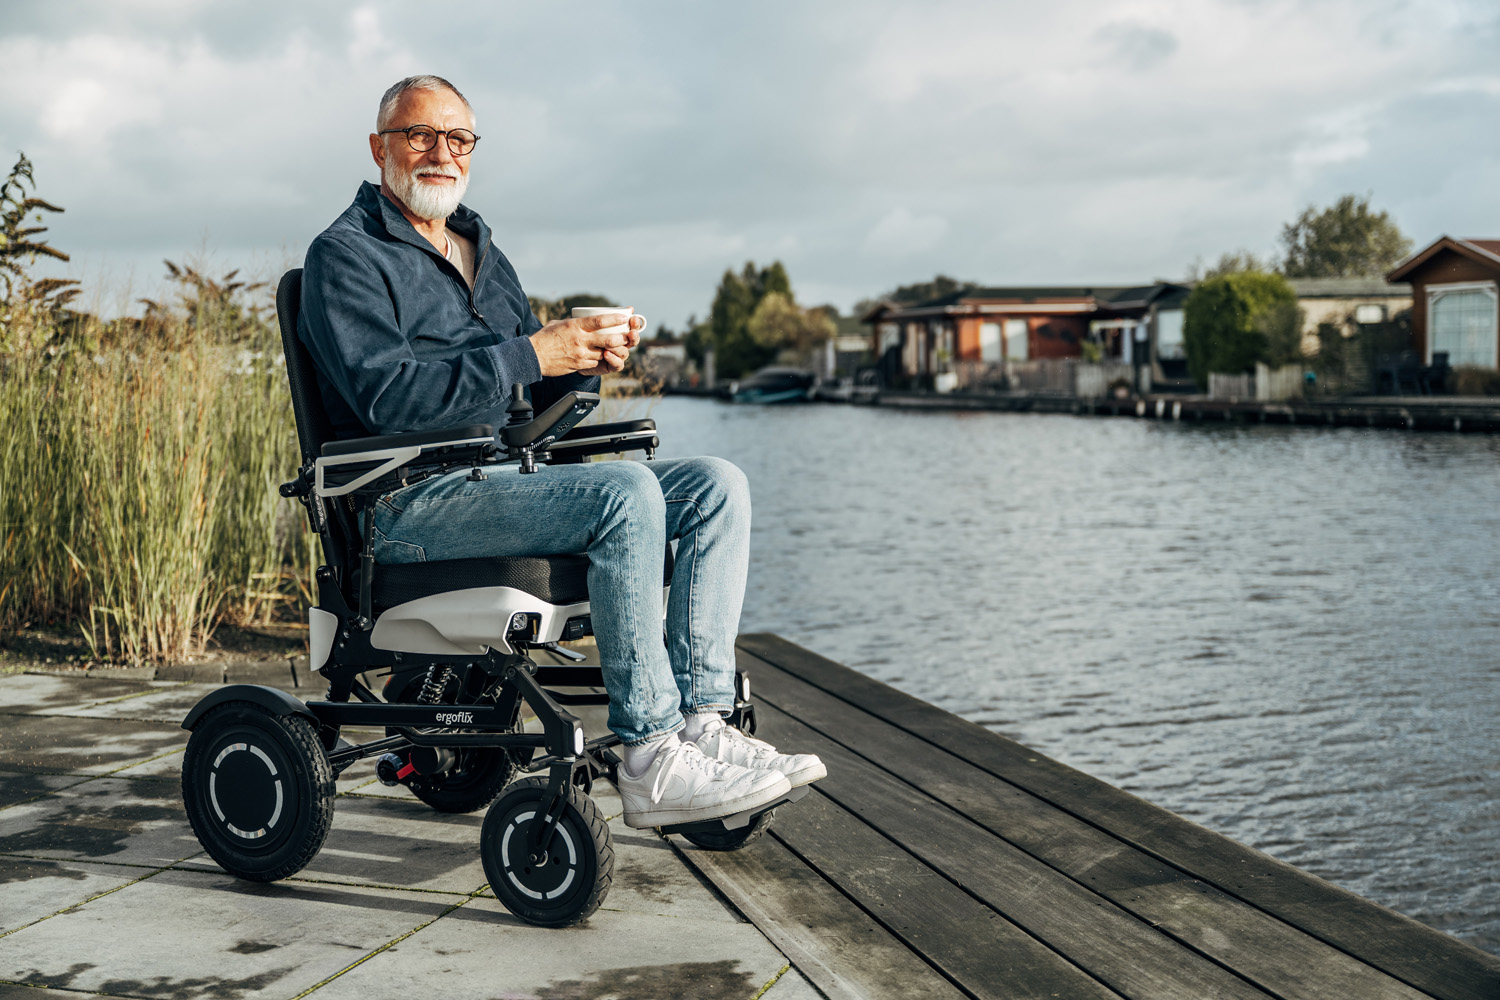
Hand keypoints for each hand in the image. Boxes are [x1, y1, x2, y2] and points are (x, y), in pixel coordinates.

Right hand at [529, 313, 643, 376]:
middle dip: (621, 338)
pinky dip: (598, 359)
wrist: (533, 356)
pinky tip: (597, 356)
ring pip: (604, 352)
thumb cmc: (544, 338)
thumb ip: (574, 322)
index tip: (624, 317)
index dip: (615, 319)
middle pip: (608, 340)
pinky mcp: (579, 365)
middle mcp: (580, 340)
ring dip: (611, 351)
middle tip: (627, 336)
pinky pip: (595, 362)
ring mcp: (580, 354)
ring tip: (615, 347)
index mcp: (575, 326)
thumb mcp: (559, 324)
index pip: (600, 321)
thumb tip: (585, 319)